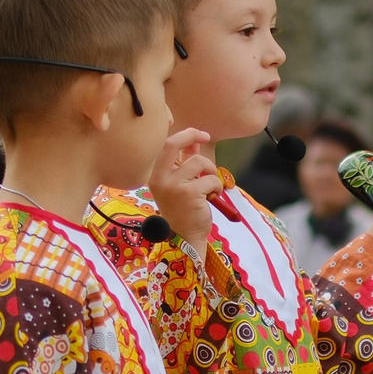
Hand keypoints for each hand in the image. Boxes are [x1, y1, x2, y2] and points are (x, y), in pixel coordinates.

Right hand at [149, 128, 220, 250]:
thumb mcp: (179, 186)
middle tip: (206, 136)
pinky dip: (217, 186)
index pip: (166, 146)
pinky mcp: (189, 193)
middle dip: (192, 135)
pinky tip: (212, 197)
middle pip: (174, 144)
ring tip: (211, 187)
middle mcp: (160, 179)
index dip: (185, 135)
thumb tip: (194, 142)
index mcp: (155, 176)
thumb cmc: (183, 212)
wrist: (185, 239)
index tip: (199, 135)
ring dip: (211, 171)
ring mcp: (174, 185)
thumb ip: (185, 164)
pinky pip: (211, 179)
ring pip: (199, 162)